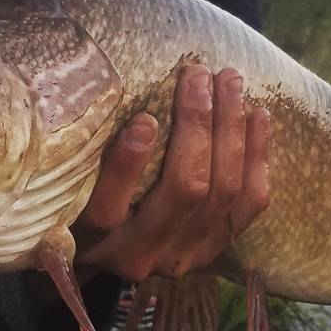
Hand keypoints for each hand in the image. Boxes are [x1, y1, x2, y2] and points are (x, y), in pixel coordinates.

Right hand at [73, 66, 271, 281]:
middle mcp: (141, 255)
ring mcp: (184, 255)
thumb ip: (85, 151)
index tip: (144, 120)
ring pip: (223, 192)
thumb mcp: (72, 181)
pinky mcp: (215, 249)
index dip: (127, 167)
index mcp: (94, 240)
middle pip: (185, 191)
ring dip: (232, 131)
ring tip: (229, 82)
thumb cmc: (83, 196)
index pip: (107, 210)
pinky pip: (249, 202)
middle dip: (197, 126)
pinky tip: (257, 116)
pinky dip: (256, 156)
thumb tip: (111, 94)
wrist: (112, 249)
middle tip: (198, 76)